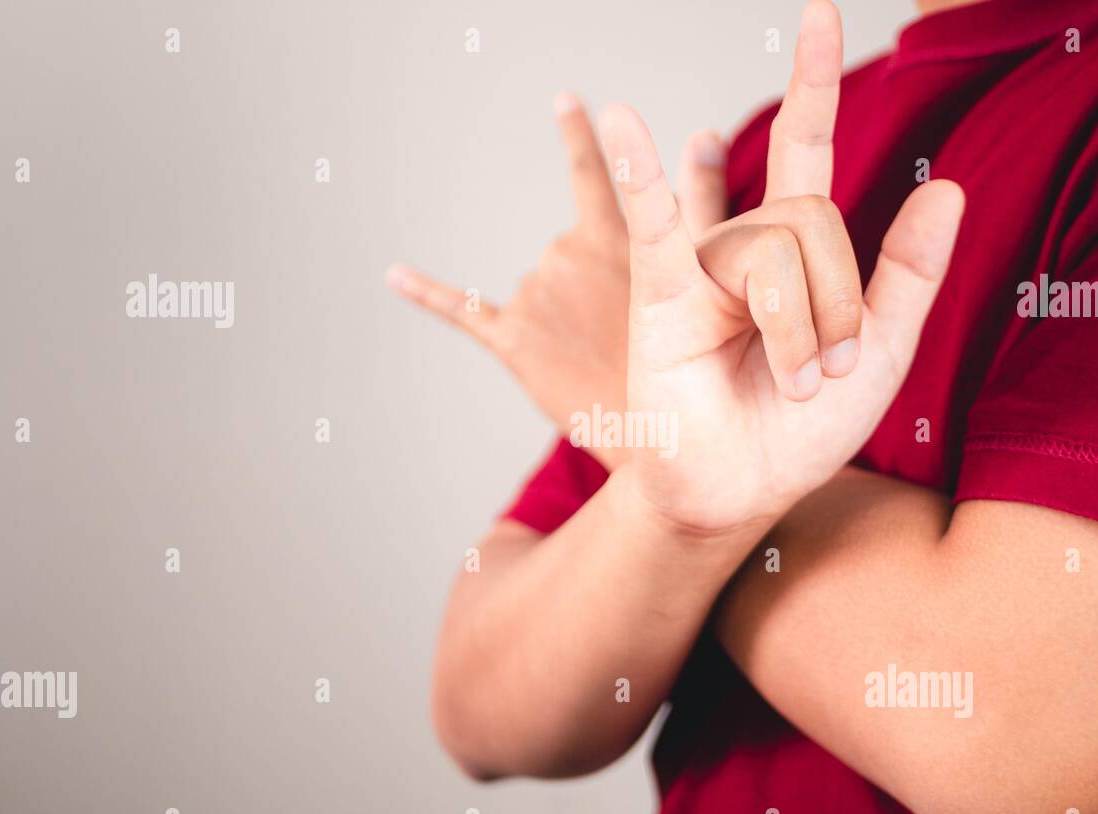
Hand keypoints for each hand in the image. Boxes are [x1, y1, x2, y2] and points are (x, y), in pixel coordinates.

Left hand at [385, 93, 727, 470]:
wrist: (660, 429)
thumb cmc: (690, 357)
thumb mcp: (703, 271)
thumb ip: (700, 200)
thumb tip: (703, 134)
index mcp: (612, 237)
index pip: (592, 174)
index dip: (579, 136)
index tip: (565, 100)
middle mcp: (564, 254)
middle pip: (565, 256)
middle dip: (588, 292)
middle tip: (621, 335)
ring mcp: (535, 298)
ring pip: (538, 292)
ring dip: (561, 319)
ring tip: (596, 355)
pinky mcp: (512, 342)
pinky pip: (462, 310)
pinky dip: (426, 290)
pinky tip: (394, 274)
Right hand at [598, 0, 964, 534]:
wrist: (741, 488)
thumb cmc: (803, 429)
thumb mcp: (882, 353)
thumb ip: (911, 273)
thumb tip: (950, 183)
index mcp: (798, 251)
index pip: (809, 151)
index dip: (814, 81)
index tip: (819, 11)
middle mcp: (746, 244)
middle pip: (810, 218)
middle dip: (835, 302)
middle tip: (824, 371)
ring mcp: (700, 263)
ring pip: (773, 247)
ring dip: (799, 324)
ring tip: (791, 381)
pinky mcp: (661, 294)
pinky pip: (654, 222)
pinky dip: (639, 173)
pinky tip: (615, 119)